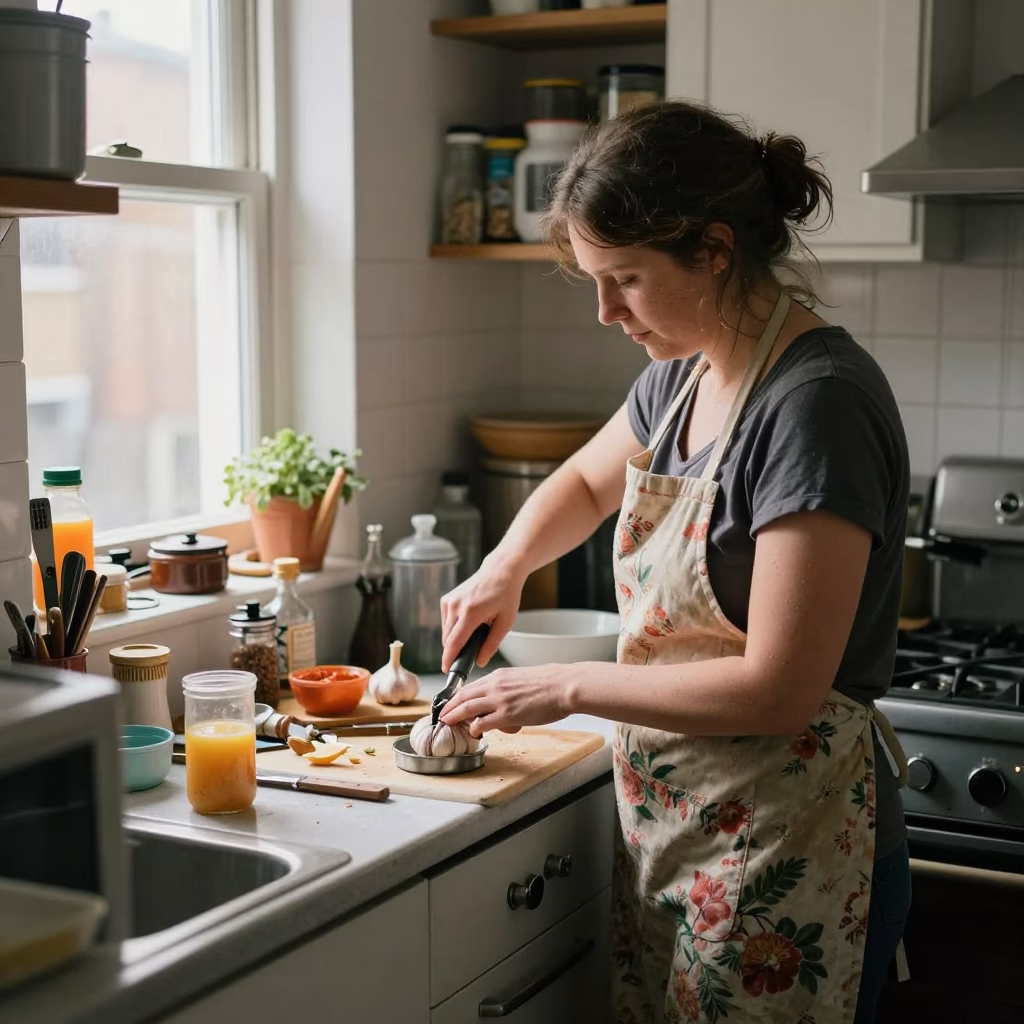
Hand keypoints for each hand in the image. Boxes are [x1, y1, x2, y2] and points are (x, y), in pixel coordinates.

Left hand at [440, 664, 575, 737]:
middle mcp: (495, 685)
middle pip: (464, 696)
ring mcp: (499, 700)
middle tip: (442, 715)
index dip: (459, 696)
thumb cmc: (552, 683)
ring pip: (467, 708)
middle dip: (450, 706)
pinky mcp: (506, 714)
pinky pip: (482, 723)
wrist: (564, 685)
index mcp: (500, 676)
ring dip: (455, 717)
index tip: (453, 703)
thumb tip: (507, 700)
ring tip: (447, 723)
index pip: (472, 686)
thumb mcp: (524, 679)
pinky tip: (474, 733)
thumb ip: (510, 688)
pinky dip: (474, 728)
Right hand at [441, 555, 527, 672]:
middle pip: (448, 639)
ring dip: (456, 638)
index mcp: (470, 612)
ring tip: (475, 632)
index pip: (454, 642)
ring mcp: (449, 601)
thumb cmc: (506, 595)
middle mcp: (455, 606)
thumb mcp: (505, 623)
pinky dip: (454, 628)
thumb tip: (479, 662)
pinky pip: (446, 622)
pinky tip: (469, 623)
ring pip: (446, 632)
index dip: (449, 659)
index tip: (446, 670)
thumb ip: (491, 644)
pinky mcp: (446, 599)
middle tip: (473, 651)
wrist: (500, 571)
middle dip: (456, 650)